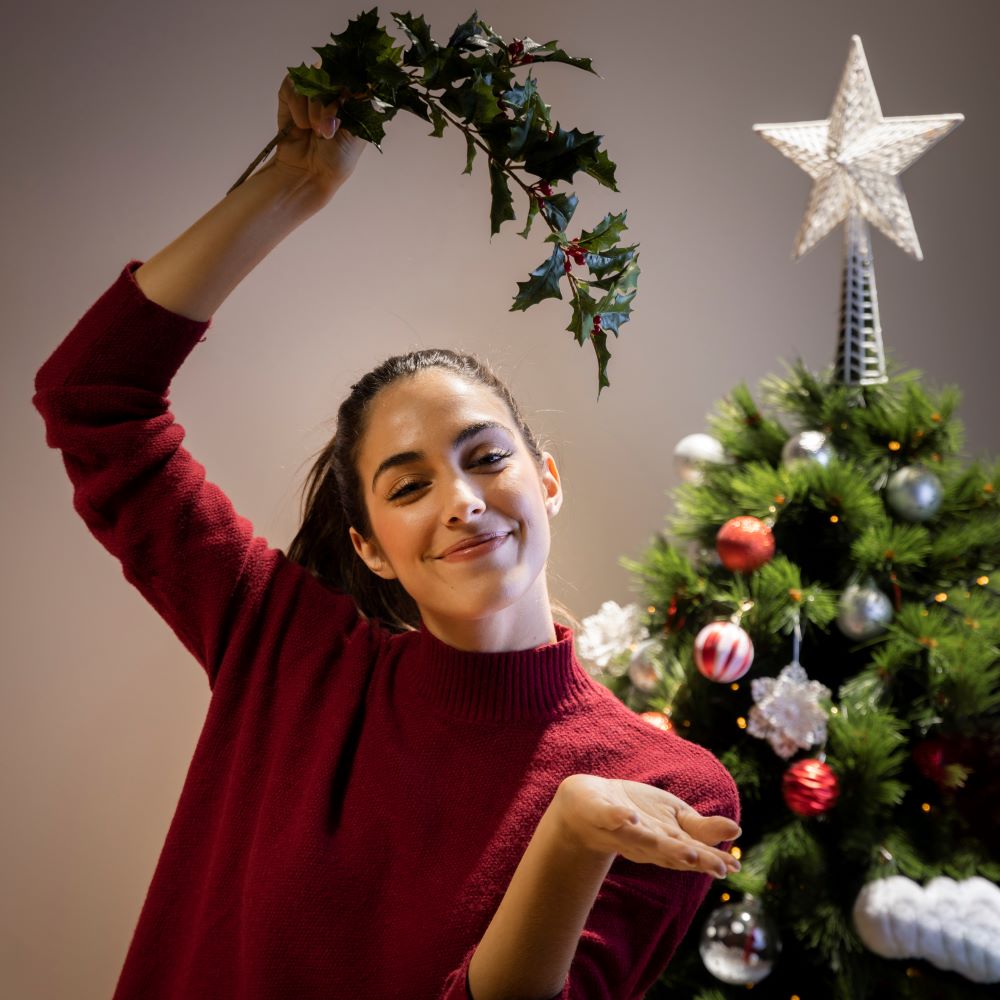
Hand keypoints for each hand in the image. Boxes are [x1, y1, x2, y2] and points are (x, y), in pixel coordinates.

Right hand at [272, 73, 366, 193]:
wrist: (310, 173)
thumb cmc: (338, 158)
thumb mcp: (357, 132)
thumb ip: (361, 105)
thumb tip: (368, 82)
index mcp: (350, 97)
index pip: (352, 72)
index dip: (348, 83)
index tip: (346, 101)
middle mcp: (330, 90)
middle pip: (330, 72)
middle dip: (330, 103)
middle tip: (329, 129)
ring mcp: (309, 91)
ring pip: (311, 80)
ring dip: (314, 110)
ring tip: (316, 132)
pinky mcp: (289, 95)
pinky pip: (291, 86)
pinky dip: (297, 108)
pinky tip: (301, 126)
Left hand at [554, 774, 740, 878]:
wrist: (589, 804)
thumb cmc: (638, 813)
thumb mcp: (674, 818)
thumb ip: (702, 828)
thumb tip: (737, 831)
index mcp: (666, 842)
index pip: (692, 853)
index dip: (711, 861)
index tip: (732, 868)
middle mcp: (646, 841)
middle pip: (670, 852)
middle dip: (690, 857)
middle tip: (714, 866)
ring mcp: (622, 829)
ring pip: (642, 839)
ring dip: (661, 845)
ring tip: (686, 851)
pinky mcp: (601, 813)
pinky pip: (609, 816)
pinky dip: (619, 818)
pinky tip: (630, 817)